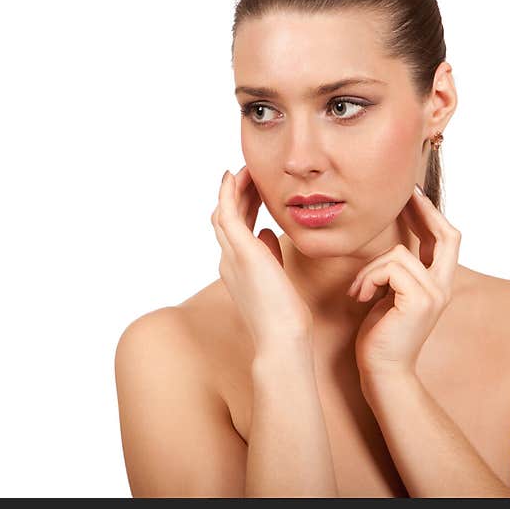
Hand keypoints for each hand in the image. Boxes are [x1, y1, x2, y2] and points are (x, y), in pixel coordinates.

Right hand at [210, 166, 313, 350]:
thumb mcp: (278, 279)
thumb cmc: (285, 317)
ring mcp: (231, 256)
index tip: (255, 190)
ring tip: (247, 169)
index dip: (243, 206)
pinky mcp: (241, 252)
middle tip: (251, 173)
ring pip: (224, 212)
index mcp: (238, 268)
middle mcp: (228, 260)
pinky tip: (235, 175)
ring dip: (234, 188)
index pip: (236, 228)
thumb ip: (270, 255)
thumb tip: (268, 233)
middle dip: (239, 193)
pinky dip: (229, 193)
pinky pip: (228, 214)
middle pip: (227, 216)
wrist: (282, 340)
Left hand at [347, 184, 460, 380]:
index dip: (431, 214)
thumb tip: (391, 245)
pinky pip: (390, 267)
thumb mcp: (390, 295)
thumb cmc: (379, 336)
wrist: (382, 372)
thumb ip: (398, 272)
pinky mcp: (420, 300)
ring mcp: (435, 294)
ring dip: (370, 269)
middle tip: (405, 194)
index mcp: (438, 284)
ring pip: (399, 252)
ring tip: (358, 291)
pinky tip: (359, 298)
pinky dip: (367, 278)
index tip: (411, 195)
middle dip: (425, 210)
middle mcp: (444, 287)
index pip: (445, 239)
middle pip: (449, 235)